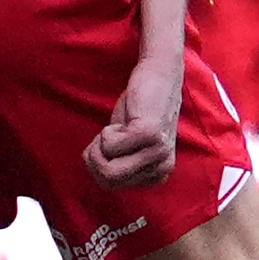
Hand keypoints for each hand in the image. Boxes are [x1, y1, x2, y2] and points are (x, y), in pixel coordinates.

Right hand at [86, 54, 181, 189]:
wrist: (158, 75)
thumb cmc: (138, 110)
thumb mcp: (128, 145)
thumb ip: (117, 165)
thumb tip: (98, 176)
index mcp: (158, 175)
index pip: (110, 185)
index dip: (100, 161)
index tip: (115, 141)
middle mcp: (163, 168)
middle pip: (107, 180)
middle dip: (95, 156)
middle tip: (110, 134)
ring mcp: (158, 151)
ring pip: (106, 168)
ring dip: (101, 143)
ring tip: (120, 127)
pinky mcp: (149, 133)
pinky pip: (108, 145)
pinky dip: (106, 131)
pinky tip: (126, 119)